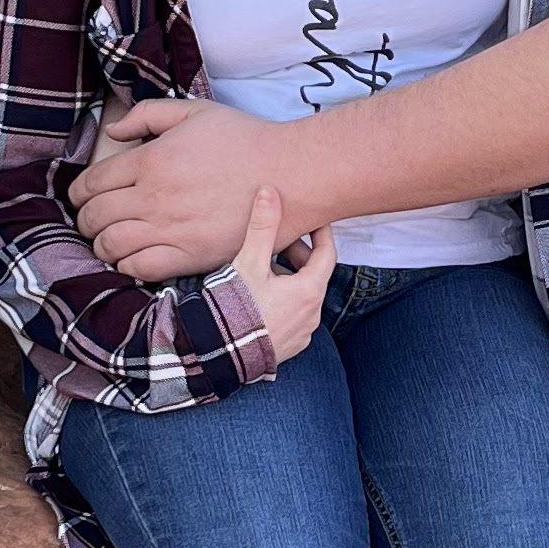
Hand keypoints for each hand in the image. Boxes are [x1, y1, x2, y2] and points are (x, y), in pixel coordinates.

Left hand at [71, 97, 271, 283]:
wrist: (291, 175)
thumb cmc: (246, 140)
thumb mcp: (195, 112)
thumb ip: (148, 116)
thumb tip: (112, 131)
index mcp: (151, 160)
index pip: (91, 183)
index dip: (77, 193)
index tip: (80, 198)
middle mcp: (155, 197)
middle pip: (95, 217)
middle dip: (84, 221)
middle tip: (90, 223)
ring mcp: (172, 229)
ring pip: (111, 246)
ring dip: (100, 246)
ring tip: (106, 243)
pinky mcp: (191, 255)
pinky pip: (140, 269)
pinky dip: (126, 266)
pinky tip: (131, 259)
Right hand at [236, 184, 336, 357]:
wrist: (221, 354)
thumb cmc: (237, 308)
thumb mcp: (249, 263)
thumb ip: (262, 227)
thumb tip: (269, 192)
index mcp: (310, 291)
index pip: (327, 253)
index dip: (321, 233)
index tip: (313, 219)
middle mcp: (313, 314)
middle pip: (314, 275)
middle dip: (298, 256)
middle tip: (279, 242)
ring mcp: (303, 333)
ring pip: (303, 297)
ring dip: (289, 280)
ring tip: (264, 269)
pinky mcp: (290, 347)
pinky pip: (294, 317)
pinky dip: (284, 302)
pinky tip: (261, 298)